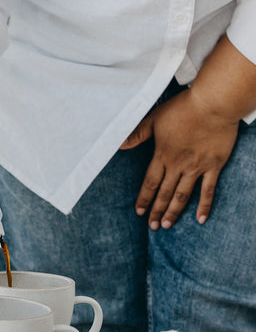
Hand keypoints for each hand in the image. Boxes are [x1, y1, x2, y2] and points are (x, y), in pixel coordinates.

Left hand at [120, 89, 238, 227]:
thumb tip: (118, 144)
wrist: (213, 104)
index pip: (150, 182)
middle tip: (153, 226)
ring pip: (183, 195)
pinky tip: (199, 219)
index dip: (144, 198)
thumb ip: (137, 134)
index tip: (139, 212)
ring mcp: (197, 167)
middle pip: (164, 193)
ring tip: (168, 225)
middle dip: (157, 211)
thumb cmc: (183, 108)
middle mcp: (178, 165)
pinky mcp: (214, 166)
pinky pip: (208, 190)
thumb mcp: (155, 118)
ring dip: (174, 211)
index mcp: (163, 154)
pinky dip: (204, 206)